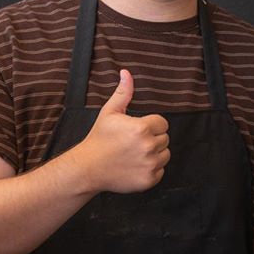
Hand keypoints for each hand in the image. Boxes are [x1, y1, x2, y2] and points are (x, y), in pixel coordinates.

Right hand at [79, 69, 169, 193]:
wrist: (88, 168)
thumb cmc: (99, 138)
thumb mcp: (110, 112)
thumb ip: (123, 92)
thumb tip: (126, 73)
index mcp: (142, 128)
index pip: (162, 123)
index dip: (150, 125)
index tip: (137, 130)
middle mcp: (148, 146)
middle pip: (165, 138)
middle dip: (152, 138)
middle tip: (133, 142)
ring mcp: (150, 164)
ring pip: (165, 154)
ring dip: (154, 153)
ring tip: (135, 153)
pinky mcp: (149, 180)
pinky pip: (160, 170)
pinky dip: (151, 169)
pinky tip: (135, 165)